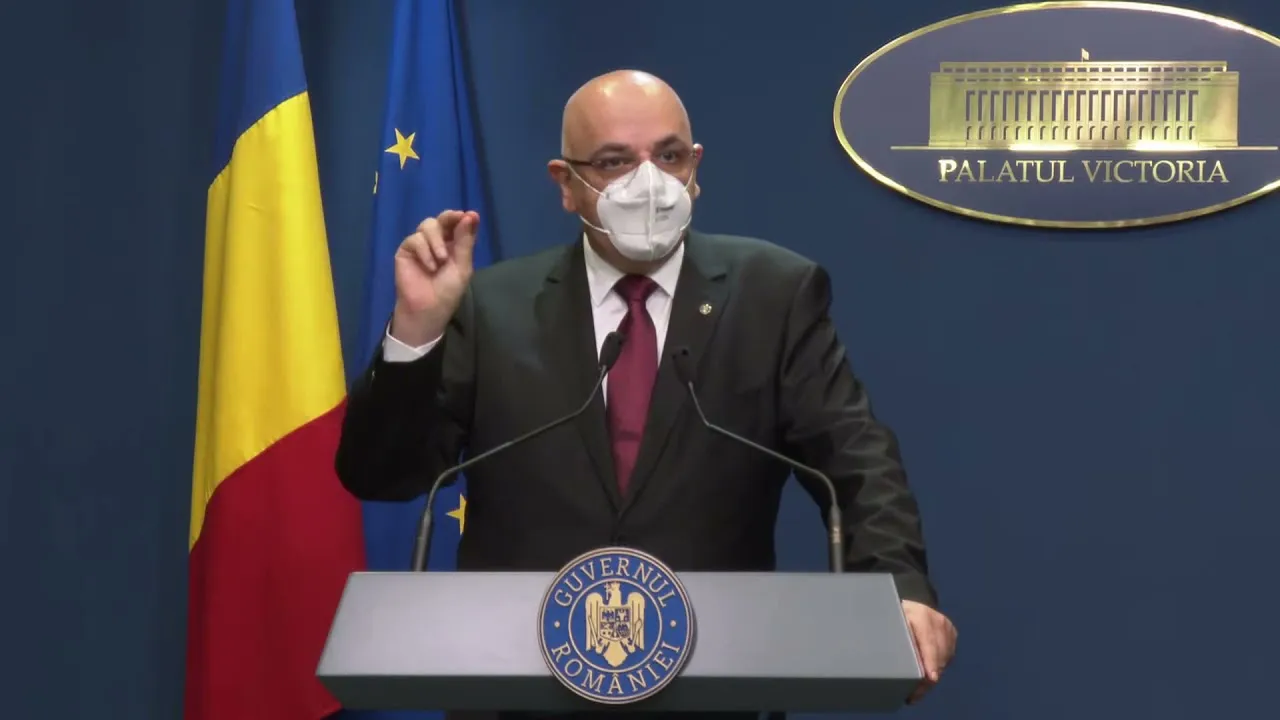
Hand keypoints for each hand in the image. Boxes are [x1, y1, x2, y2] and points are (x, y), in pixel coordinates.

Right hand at [391, 210, 479, 345]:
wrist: (428, 308)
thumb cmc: (448, 290)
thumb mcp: (462, 266)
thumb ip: (465, 241)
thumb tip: (471, 214)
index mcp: (454, 244)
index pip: (458, 224)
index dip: (463, 218)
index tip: (470, 215)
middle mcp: (438, 240)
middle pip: (442, 219)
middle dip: (449, 218)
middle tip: (457, 219)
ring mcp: (421, 244)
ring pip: (428, 225)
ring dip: (437, 240)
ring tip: (442, 259)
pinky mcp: (407, 249)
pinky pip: (415, 239)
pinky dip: (424, 251)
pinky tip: (430, 266)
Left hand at [902, 599, 955, 703]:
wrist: (915, 601)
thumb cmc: (897, 612)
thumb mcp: (893, 619)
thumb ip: (896, 636)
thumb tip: (891, 658)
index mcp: (922, 616)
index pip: (929, 643)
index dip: (930, 662)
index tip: (930, 678)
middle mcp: (939, 622)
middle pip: (938, 656)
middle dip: (927, 678)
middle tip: (915, 694)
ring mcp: (948, 629)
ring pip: (944, 659)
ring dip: (932, 675)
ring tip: (918, 691)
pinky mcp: (952, 635)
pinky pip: (947, 656)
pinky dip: (937, 667)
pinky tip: (926, 676)